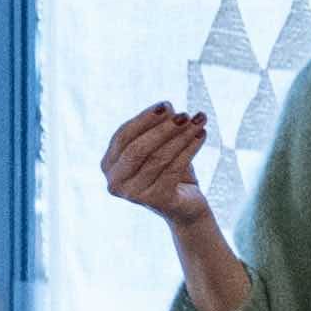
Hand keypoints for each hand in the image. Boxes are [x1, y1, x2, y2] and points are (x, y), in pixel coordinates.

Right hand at [100, 98, 216, 230]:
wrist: (186, 206)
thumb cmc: (170, 171)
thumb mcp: (159, 146)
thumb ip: (158, 128)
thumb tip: (168, 108)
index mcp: (108, 165)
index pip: (123, 136)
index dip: (144, 119)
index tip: (167, 105)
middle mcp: (114, 182)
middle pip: (137, 148)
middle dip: (162, 128)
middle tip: (184, 114)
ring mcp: (133, 194)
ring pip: (158, 158)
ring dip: (181, 136)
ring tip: (198, 121)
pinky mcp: (155, 201)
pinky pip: (174, 169)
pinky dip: (190, 149)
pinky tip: (201, 135)